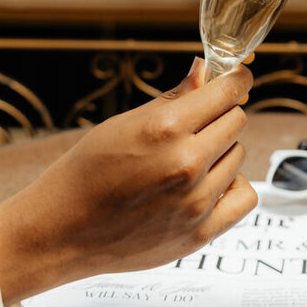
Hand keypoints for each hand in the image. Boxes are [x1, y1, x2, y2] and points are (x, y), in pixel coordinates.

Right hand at [0, 61, 256, 304]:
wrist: (61, 233)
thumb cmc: (83, 174)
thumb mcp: (122, 124)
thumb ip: (172, 99)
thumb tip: (204, 72)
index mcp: (165, 128)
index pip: (227, 91)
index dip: (235, 80)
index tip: (236, 78)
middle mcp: (186, 163)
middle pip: (236, 121)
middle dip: (220, 116)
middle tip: (196, 125)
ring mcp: (196, 201)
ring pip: (239, 157)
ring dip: (222, 152)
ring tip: (188, 161)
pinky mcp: (200, 234)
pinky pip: (245, 197)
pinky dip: (232, 187)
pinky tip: (209, 186)